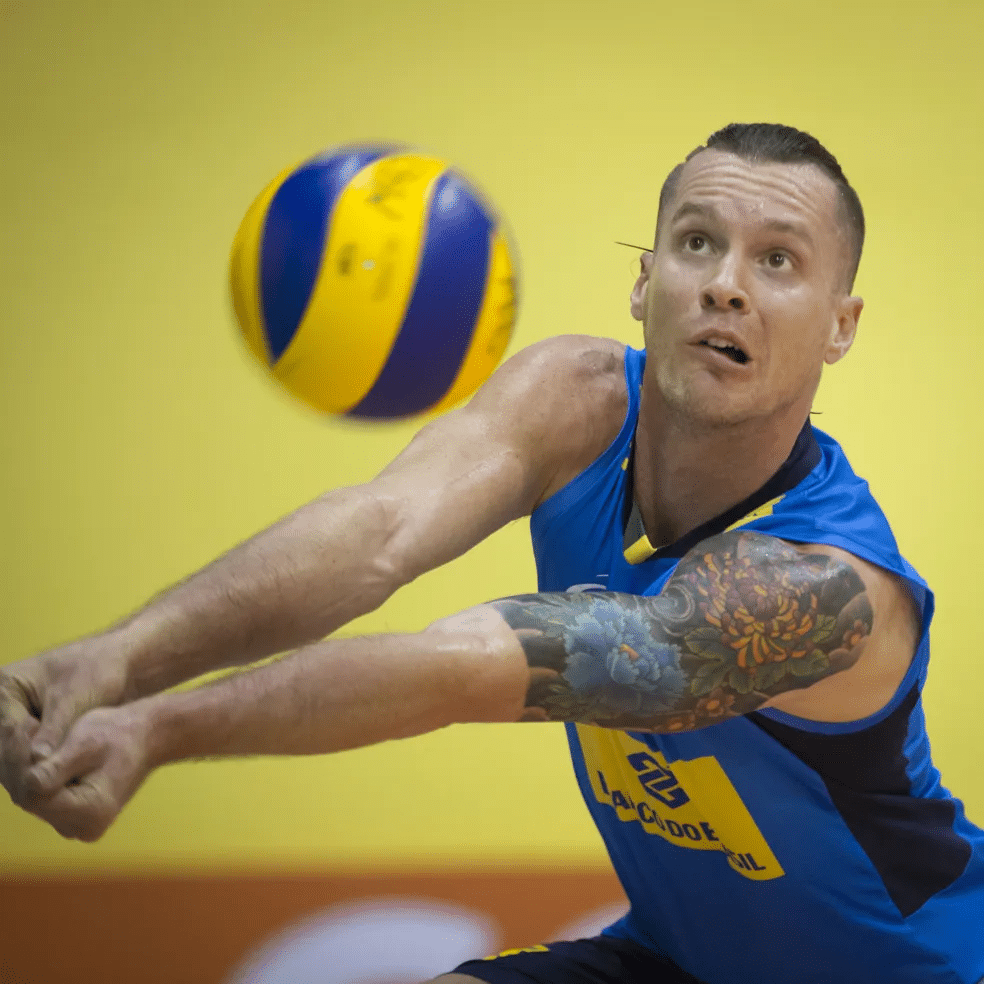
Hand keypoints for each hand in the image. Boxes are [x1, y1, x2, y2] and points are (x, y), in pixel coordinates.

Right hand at [0, 637, 129, 814]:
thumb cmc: (96, 672)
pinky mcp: (27, 730)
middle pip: (3, 743)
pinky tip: (51, 787)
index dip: (20, 752)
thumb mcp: (74, 699)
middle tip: (39, 789)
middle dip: (20, 765)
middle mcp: (4, 702)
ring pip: (11, 754)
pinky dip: (35, 769)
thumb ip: (54, 729)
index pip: (6, 727)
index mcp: (5, 685)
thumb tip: (36, 762)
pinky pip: (24, 755)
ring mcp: (13, 717)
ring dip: (26, 772)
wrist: (115, 664)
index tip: (39, 771)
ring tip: (46, 791)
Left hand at [17, 704, 153, 840]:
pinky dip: (37, 776)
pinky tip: (37, 752)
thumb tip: (28, 782)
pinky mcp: (75, 818)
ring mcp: (79, 826)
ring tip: (27, 735)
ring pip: (34, 800)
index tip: (17, 729)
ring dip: (25, 770)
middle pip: (32, 800)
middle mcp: (84, 827)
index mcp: (91, 811)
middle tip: (20, 727)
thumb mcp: (87, 743)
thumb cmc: (120, 733)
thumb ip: (57, 767)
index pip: (34, 794)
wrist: (149, 736)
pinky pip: (44, 800)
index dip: (20, 763)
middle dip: (20, 765)